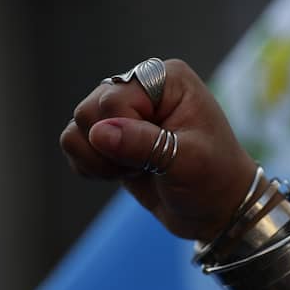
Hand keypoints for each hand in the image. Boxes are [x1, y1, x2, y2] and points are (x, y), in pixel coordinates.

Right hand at [60, 59, 257, 240]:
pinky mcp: (111, 135)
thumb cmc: (213, 179)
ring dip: (99, 159)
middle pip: (88, 111)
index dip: (125, 133)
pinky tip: (122, 173)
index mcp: (166, 79)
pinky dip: (90, 166)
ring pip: (76, 128)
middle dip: (110, 149)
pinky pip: (74, 143)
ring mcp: (124, 111)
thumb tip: (96, 133)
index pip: (114, 100)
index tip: (159, 154)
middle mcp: (141, 87)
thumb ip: (143, 144)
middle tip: (146, 165)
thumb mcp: (187, 161)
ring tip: (135, 169)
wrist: (216, 209)